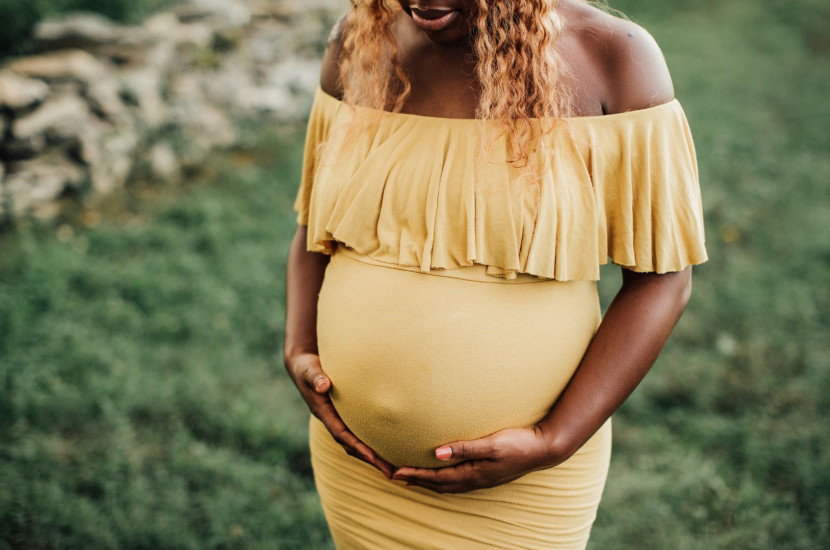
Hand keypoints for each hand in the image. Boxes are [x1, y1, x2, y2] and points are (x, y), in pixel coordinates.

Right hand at [285, 352, 393, 478]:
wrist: (301, 366)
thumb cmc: (307, 367)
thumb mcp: (309, 370)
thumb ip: (316, 378)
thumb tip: (323, 386)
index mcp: (322, 412)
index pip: (340, 434)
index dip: (356, 446)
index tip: (372, 457)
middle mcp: (330, 419)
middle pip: (350, 445)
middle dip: (369, 459)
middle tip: (390, 472)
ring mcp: (336, 419)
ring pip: (354, 442)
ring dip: (371, 455)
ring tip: (392, 467)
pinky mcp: (342, 414)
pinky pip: (356, 432)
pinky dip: (369, 442)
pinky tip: (386, 446)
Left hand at [392, 427, 555, 493]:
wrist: (544, 449)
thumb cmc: (519, 443)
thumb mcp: (491, 443)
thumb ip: (463, 448)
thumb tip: (436, 454)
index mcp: (473, 474)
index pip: (436, 477)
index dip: (414, 475)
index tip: (394, 472)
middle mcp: (474, 481)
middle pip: (437, 485)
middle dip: (415, 480)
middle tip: (393, 475)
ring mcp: (480, 479)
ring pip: (446, 485)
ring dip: (426, 482)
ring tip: (409, 476)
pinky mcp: (485, 475)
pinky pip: (455, 481)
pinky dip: (441, 479)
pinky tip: (439, 472)